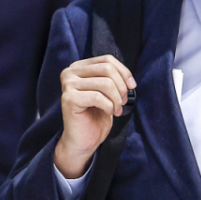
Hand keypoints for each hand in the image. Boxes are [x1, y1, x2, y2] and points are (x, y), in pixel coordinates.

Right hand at [53, 55, 135, 178]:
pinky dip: (109, 106)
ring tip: (116, 110)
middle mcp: (70, 72)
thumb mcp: (108, 92)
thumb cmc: (96, 116)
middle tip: (123, 102)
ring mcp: (68, 84)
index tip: (132, 86)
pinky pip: (98, 97)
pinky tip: (108, 113)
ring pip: (105, 83)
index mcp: (80, 67)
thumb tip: (129, 77)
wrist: (83, 140)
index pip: (107, 59)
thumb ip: (113, 79)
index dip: (124, 72)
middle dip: (121, 87)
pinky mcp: (69, 98)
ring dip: (117, 99)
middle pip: (107, 69)